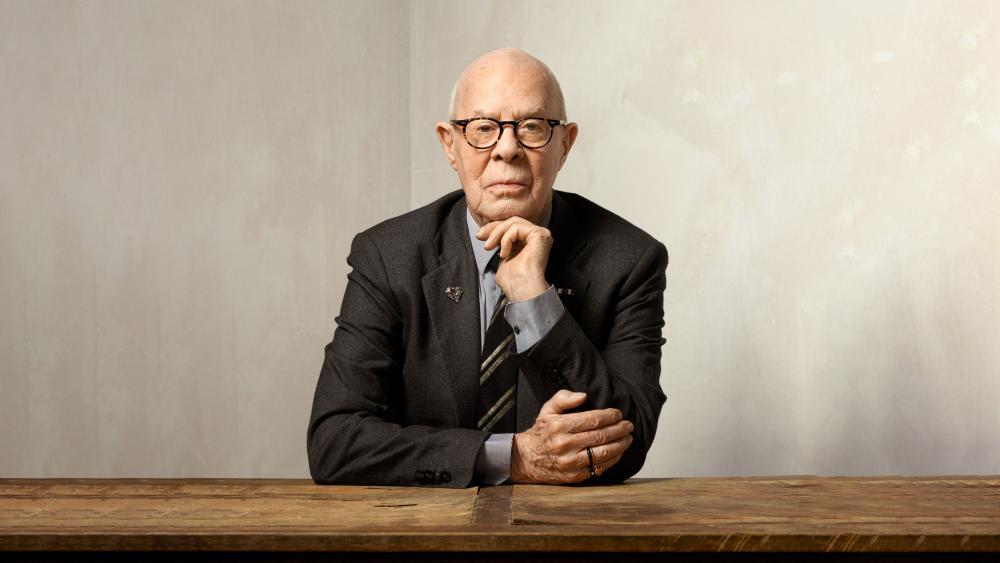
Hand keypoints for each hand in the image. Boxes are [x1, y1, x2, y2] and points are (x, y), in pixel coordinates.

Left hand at [476, 217, 551, 301]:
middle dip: (493, 228)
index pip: (511, 226)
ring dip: (497, 233)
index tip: (479, 235)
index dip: (494, 228)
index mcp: (530, 241)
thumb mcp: (503, 256)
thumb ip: (502, 244)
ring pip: (513, 222)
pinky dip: (506, 239)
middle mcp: (537, 236)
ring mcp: (541, 234)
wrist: (521, 290)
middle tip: (480, 237)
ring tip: (490, 247)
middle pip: (512, 221)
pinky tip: (504, 253)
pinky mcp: (540, 235)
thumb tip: (489, 236)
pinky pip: (517, 228)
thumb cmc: (513, 281)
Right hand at [509, 390, 634, 483]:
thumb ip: (563, 398)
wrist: (527, 459)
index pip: (592, 419)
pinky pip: (599, 467)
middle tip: (628, 425)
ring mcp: (570, 462)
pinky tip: (618, 452)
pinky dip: (612, 459)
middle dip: (619, 429)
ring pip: (603, 453)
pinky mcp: (574, 476)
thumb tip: (583, 396)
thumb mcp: (547, 410)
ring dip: (620, 445)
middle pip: (600, 436)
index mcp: (559, 426)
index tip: (618, 414)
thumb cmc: (542, 432)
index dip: (609, 416)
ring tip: (628, 438)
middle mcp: (565, 444)